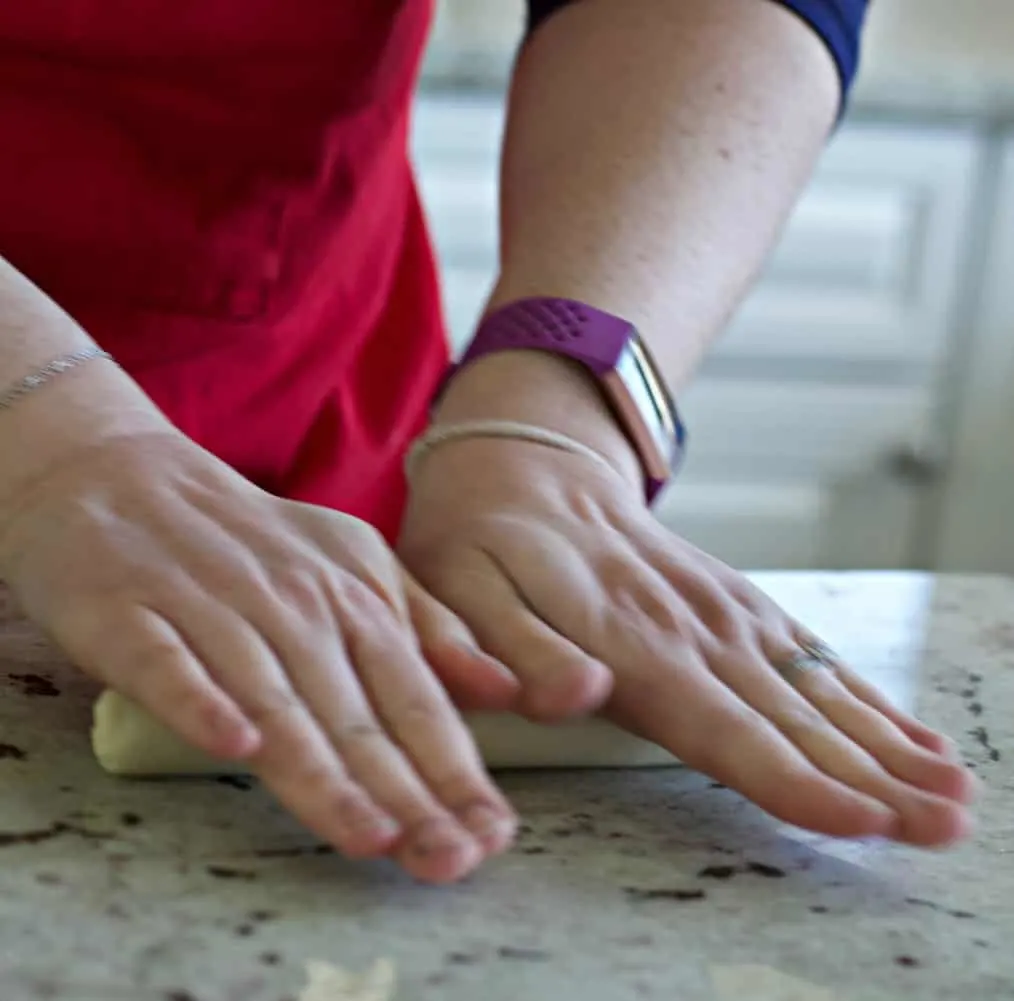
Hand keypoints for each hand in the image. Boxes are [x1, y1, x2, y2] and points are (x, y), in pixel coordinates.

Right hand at [0, 431, 519, 882]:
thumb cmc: (251, 542)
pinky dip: (202, 702)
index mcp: (353, 598)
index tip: (490, 832)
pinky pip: (170, 665)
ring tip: (371, 834)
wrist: (120, 476)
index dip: (452, 767)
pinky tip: (235, 745)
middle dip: (407, 793)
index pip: (413, 696)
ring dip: (322, 771)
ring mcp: (211, 609)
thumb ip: (424, 627)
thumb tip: (502, 690)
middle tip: (450, 859)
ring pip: (276, 702)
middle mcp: (293, 607)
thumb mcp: (353, 565)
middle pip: (355, 714)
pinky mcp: (129, 615)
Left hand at [399, 360, 977, 847]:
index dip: (787, 776)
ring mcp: (719, 607)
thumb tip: (582, 694)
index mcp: (622, 637)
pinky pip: (809, 649)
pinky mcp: (732, 597)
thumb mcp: (457, 587)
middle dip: (868, 776)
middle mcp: (688, 625)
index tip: (860, 819)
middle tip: (945, 826)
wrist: (522, 463)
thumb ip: (514, 646)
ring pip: (813, 684)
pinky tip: (910, 730)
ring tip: (952, 789)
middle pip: (787, 714)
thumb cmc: (480, 540)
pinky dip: (861, 693)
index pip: (717, 722)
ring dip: (884, 740)